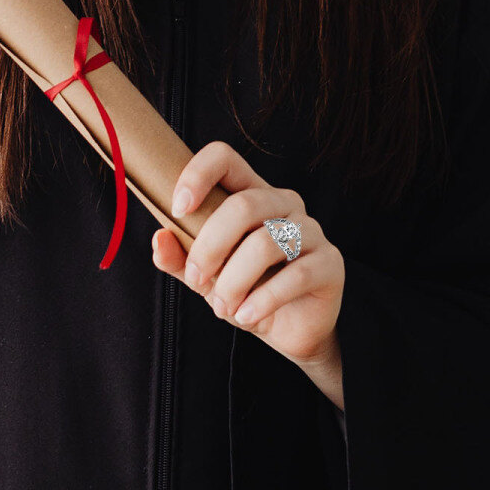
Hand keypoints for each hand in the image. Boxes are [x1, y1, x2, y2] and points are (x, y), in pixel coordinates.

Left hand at [151, 141, 344, 370]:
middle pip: (244, 205)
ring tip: (223, 307)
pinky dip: (262, 300)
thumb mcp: (206, 278)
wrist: (289, 331)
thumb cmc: (247, 292)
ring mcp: (311, 231)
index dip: (198, 174)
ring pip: (266, 243)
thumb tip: (159, 239)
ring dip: (234, 281)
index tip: (178, 209)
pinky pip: (295, 274)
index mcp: (252, 194)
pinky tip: (246, 316)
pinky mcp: (330, 263)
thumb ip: (181, 260)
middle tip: (197, 279)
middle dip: (210, 246)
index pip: (226, 158)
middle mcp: (284, 203)